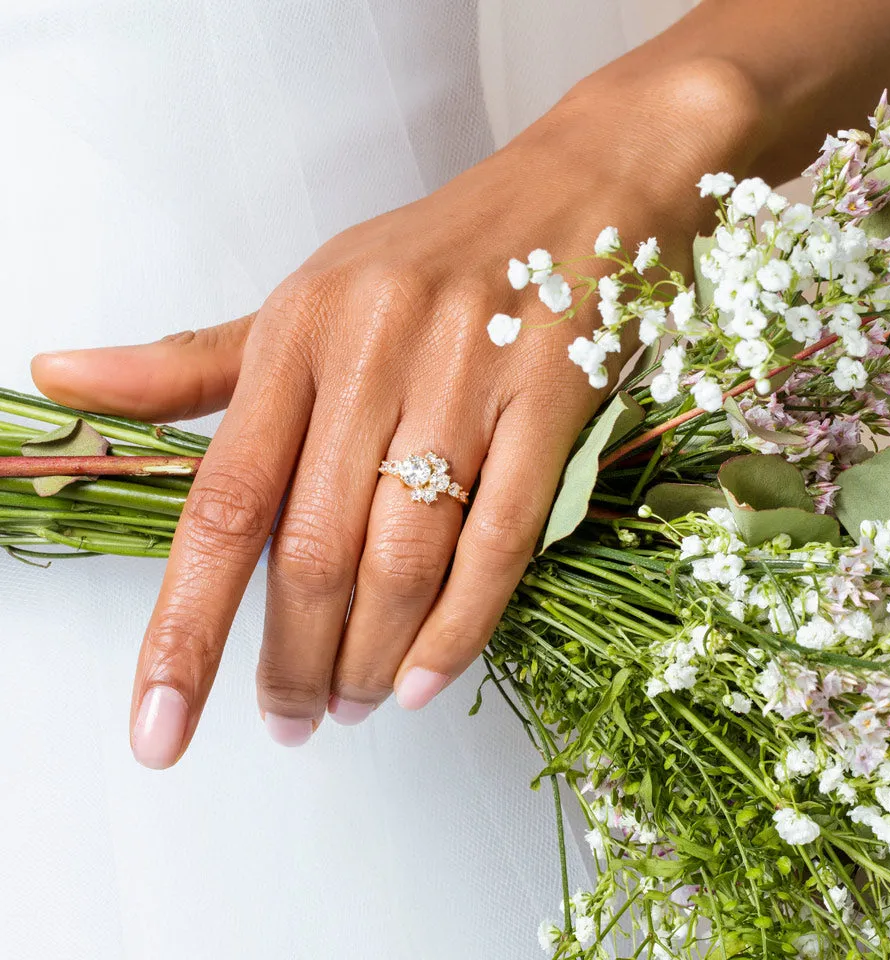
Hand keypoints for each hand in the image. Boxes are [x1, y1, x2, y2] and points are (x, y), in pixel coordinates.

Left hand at [32, 59, 758, 766]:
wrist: (583, 190)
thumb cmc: (436, 256)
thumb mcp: (307, 297)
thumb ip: (195, 363)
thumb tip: (61, 379)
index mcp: (299, 331)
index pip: (221, 504)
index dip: (183, 630)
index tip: (161, 727)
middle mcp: (374, 353)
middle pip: (314, 552)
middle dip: (293, 663)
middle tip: (292, 717)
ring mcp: (471, 375)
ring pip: (405, 557)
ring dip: (371, 657)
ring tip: (355, 703)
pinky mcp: (554, 396)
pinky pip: (500, 538)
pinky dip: (460, 626)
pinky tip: (425, 680)